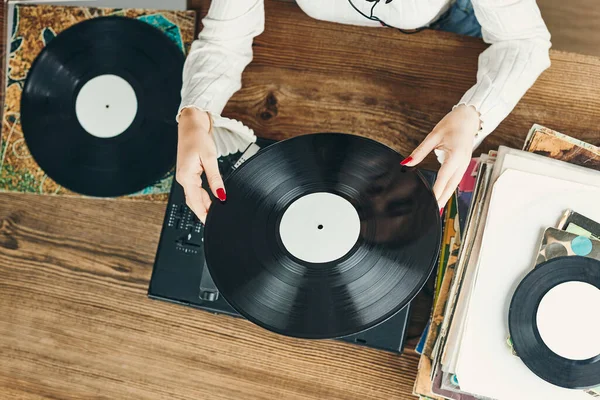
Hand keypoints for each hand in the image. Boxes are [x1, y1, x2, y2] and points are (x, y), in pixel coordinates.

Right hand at [176, 108, 225, 222]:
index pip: (196, 202)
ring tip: (216, 212)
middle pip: (193, 202)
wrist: (190, 124)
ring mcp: (185, 176)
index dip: (204, 214)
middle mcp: (183, 178)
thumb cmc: (197, 137)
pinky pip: (194, 189)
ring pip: (194, 196)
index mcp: (186, 176)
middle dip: (204, 212)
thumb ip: (215, 178)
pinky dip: (202, 197)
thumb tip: (221, 194)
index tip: (212, 223)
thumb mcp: (209, 158)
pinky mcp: (188, 172)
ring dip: (204, 205)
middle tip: (217, 221)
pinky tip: (211, 200)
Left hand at [402, 105, 480, 207]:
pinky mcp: (463, 164)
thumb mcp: (434, 136)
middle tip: (433, 211)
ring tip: (437, 207)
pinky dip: (449, 188)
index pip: (444, 177)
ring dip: (446, 195)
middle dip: (442, 198)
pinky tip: (443, 194)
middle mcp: (462, 162)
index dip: (437, 190)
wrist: (470, 118)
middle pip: (451, 185)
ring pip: (454, 184)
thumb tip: (406, 163)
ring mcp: (464, 164)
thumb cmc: (453, 124)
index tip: (430, 200)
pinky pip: (456, 179)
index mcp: (456, 155)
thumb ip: (420, 151)